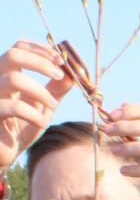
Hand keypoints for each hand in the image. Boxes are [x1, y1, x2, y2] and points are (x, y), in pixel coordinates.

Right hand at [0, 40, 72, 168]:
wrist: (6, 152)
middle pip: (13, 54)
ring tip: (53, 105)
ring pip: (14, 78)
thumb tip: (73, 74)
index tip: (61, 61)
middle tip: (59, 75)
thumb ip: (56, 90)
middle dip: (41, 62)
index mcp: (8, 74)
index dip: (40, 49)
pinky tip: (41, 123)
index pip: (18, 47)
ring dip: (41, 91)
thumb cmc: (22, 127)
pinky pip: (12, 107)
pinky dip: (33, 114)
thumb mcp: (44, 107)